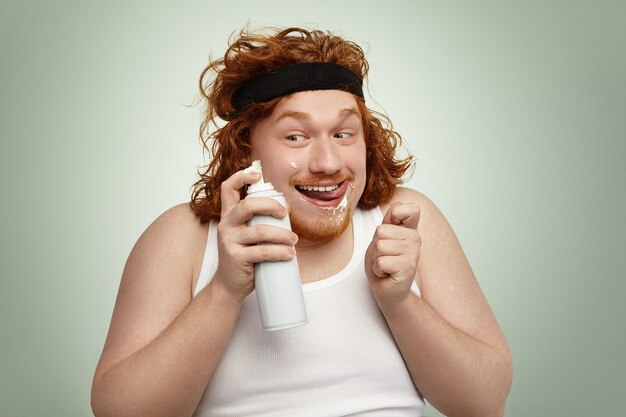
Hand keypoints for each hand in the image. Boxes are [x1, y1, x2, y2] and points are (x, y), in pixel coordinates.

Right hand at [212, 170, 297, 299]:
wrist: (229, 285)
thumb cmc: (243, 256)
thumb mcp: (245, 234)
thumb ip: (256, 220)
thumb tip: (284, 208)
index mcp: (229, 215)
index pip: (228, 188)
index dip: (241, 176)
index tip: (257, 174)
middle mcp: (226, 225)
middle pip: (247, 205)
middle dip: (270, 205)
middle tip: (285, 213)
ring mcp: (229, 241)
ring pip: (260, 231)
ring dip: (283, 235)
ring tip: (293, 240)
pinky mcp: (236, 257)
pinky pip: (263, 252)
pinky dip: (280, 252)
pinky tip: (289, 254)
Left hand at [365, 202, 421, 311]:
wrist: (388, 290)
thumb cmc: (384, 263)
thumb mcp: (383, 237)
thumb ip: (390, 220)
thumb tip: (397, 203)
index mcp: (410, 229)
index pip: (405, 208)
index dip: (393, 216)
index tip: (391, 233)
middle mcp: (416, 238)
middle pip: (381, 230)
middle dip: (375, 246)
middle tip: (384, 257)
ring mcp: (413, 253)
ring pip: (380, 246)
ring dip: (376, 258)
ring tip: (386, 265)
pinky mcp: (408, 267)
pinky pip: (381, 261)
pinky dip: (378, 270)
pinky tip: (387, 274)